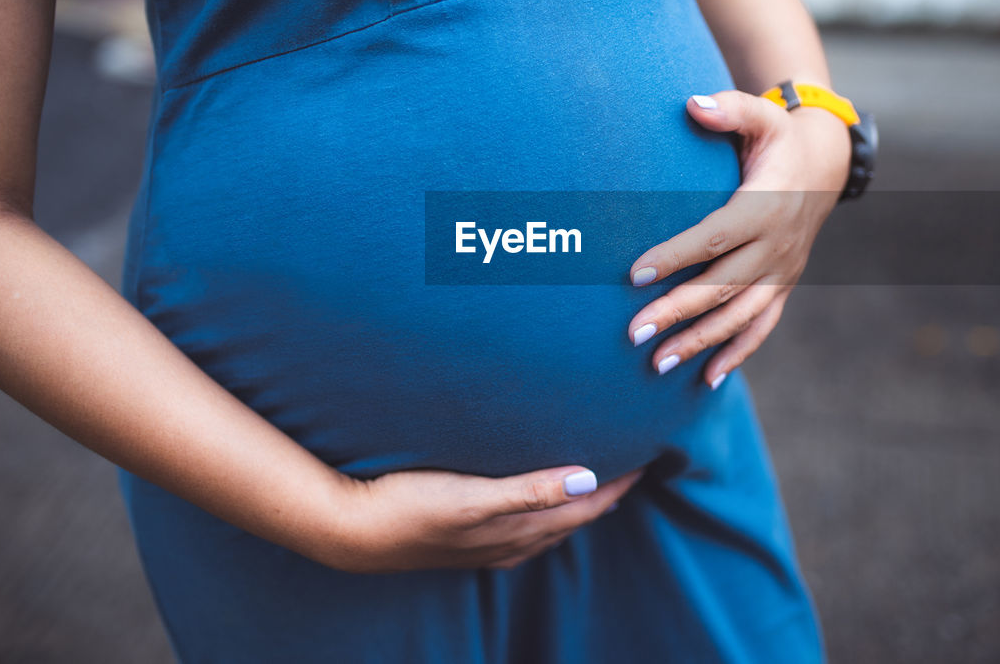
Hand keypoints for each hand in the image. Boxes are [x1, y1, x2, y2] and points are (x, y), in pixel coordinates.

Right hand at [323, 464, 643, 572]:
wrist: (352, 531)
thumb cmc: (411, 506)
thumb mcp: (473, 496)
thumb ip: (530, 490)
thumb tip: (588, 480)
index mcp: (518, 529)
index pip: (587, 505)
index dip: (620, 483)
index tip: (647, 454)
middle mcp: (511, 543)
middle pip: (575, 517)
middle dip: (607, 492)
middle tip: (631, 462)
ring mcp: (488, 546)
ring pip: (551, 525)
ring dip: (576, 502)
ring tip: (595, 476)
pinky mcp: (467, 541)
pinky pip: (524, 528)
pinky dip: (545, 511)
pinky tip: (536, 503)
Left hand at [626, 89, 850, 386]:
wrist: (824, 165)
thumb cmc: (778, 139)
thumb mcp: (763, 115)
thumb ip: (730, 109)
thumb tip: (693, 104)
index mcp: (765, 206)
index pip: (715, 237)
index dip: (676, 255)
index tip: (634, 275)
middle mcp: (777, 246)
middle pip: (722, 286)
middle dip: (677, 312)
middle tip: (633, 333)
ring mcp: (782, 271)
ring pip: (739, 315)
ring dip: (700, 342)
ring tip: (658, 364)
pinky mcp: (783, 285)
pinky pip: (762, 326)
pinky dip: (737, 353)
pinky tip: (707, 379)